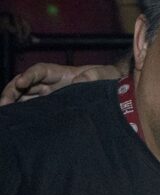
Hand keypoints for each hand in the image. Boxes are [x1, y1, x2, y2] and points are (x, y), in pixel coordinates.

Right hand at [0, 62, 121, 105]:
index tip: (21, 81)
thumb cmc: (108, 80)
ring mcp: (47, 97)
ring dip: (12, 104)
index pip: (40, 70)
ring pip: (23, 97)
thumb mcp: (105, 75)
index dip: (29, 75)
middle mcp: (50, 84)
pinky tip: (14, 123)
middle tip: (3, 103)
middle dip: (11, 90)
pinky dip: (20, 114)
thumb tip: (80, 80)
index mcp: (61, 74)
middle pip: (25, 83)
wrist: (114, 95)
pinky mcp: (49, 109)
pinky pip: (30, 109)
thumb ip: (95, 75)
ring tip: (5, 116)